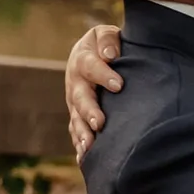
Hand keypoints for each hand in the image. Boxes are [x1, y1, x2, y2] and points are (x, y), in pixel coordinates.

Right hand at [65, 22, 122, 158]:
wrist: (91, 55)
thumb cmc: (105, 45)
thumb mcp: (105, 34)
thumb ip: (108, 39)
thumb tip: (111, 54)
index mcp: (83, 60)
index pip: (91, 66)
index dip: (104, 75)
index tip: (119, 85)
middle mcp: (75, 83)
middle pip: (80, 98)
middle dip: (89, 111)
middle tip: (100, 123)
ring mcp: (74, 102)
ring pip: (76, 119)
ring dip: (82, 133)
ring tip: (90, 146)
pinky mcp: (77, 116)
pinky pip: (76, 131)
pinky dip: (79, 145)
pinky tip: (85, 160)